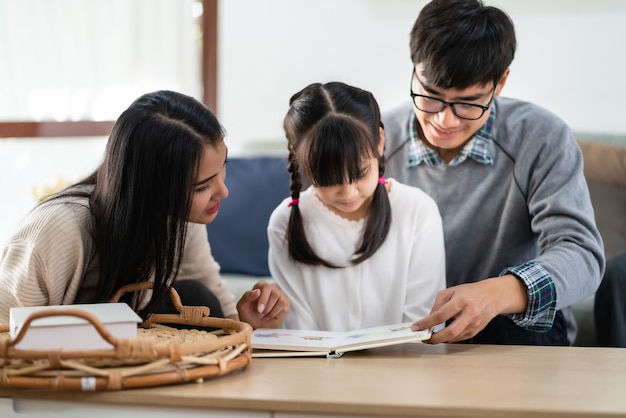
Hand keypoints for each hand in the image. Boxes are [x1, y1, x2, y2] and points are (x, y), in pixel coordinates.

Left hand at [236, 280, 289, 328]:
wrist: (255, 326)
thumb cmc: (248, 315)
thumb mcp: (242, 307)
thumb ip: (247, 297)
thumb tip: (257, 291)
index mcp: (261, 285)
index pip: (266, 286)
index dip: (263, 299)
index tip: (259, 310)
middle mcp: (272, 287)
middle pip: (275, 293)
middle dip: (267, 307)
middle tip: (261, 314)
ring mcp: (281, 295)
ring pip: (281, 301)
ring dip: (271, 312)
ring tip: (264, 315)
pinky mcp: (286, 303)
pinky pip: (285, 308)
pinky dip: (276, 315)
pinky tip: (270, 316)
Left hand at [411, 275, 527, 343]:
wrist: (492, 296)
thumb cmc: (471, 292)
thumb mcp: (451, 291)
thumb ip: (438, 304)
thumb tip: (429, 318)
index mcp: (461, 301)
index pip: (440, 315)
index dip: (426, 323)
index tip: (417, 327)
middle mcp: (469, 314)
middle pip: (449, 332)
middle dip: (434, 338)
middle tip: (423, 338)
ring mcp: (474, 324)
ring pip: (454, 338)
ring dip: (440, 339)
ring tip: (430, 336)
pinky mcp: (476, 331)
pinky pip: (459, 338)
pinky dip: (448, 339)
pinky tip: (442, 336)